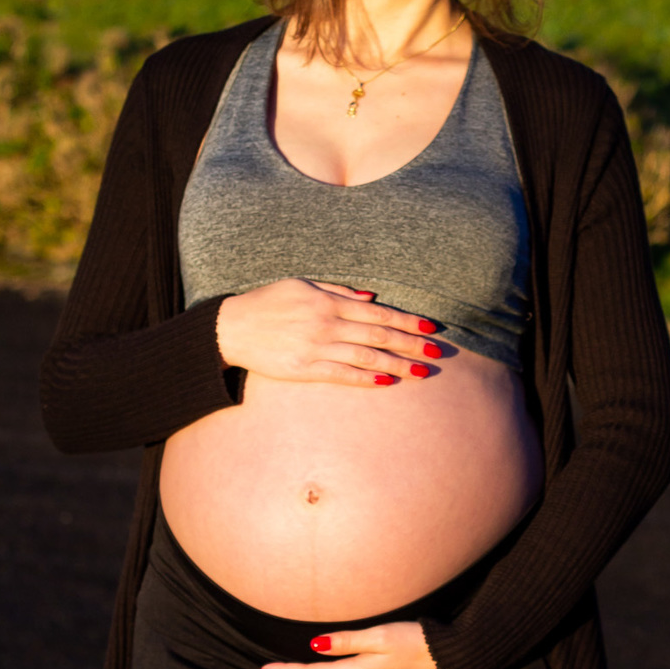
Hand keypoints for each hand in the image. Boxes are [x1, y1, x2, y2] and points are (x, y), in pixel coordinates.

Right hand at [215, 280, 441, 385]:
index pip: (378, 312)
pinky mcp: (306, 369)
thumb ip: (338, 291)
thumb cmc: (267, 303)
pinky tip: (388, 382)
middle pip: (379, 334)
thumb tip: (372, 297)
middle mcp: (327, 323)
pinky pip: (343, 375)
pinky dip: (367, 379)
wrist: (232, 328)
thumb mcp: (301, 286)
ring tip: (422, 373)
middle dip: (411, 344)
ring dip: (397, 365)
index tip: (431, 327)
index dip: (407, 320)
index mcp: (329, 302)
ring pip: (367, 356)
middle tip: (437, 352)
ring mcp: (317, 347)